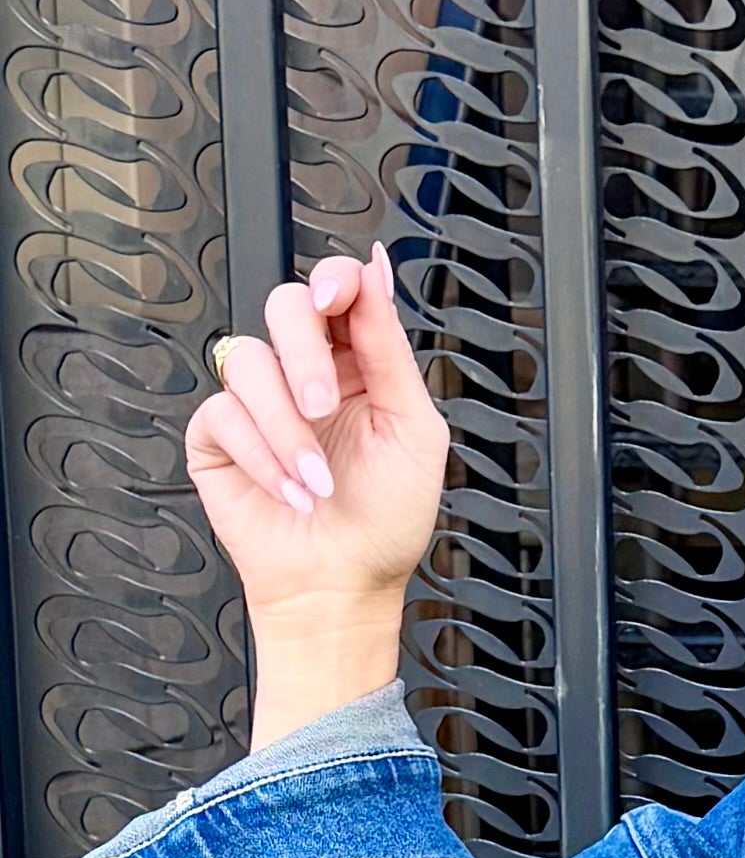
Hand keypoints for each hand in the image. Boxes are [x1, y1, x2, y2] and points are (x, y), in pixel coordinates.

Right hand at [185, 248, 451, 742]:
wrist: (342, 586)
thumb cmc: (385, 521)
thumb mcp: (413, 429)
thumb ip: (390, 347)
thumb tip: (377, 271)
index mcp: (358, 365)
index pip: (337, 292)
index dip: (333, 280)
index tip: (336, 298)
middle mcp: (306, 375)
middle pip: (284, 306)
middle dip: (304, 356)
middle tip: (325, 409)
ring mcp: (259, 403)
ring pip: (248, 360)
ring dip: (287, 430)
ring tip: (317, 480)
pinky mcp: (219, 436)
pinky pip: (222, 414)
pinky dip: (261, 457)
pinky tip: (289, 491)